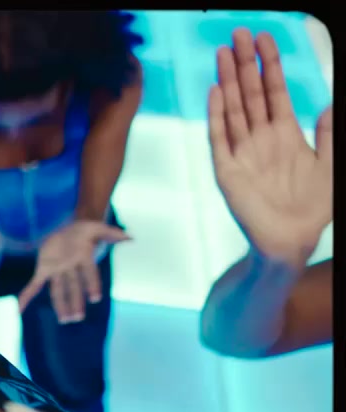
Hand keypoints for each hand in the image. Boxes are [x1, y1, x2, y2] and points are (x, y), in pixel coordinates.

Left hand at [18, 220, 129, 322]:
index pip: (89, 274)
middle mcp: (70, 269)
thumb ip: (112, 233)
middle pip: (73, 287)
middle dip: (75, 302)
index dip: (92, 285)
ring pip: (58, 291)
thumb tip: (131, 237)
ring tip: (64, 320)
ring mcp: (56, 271)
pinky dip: (27, 296)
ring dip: (60, 305)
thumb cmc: (85, 231)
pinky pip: (35, 285)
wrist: (69, 229)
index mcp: (83, 259)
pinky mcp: (44, 270)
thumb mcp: (97, 228)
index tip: (95, 298)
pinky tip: (19, 309)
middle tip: (77, 318)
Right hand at [209, 29, 331, 265]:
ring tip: (224, 53)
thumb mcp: (330, 165)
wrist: (290, 240)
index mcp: (285, 134)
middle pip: (251, 93)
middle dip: (245, 63)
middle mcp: (260, 139)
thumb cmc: (312, 208)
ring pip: (234, 108)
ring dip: (229, 80)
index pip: (275, 91)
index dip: (271, 65)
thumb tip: (331, 102)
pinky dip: (217, 115)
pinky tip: (217, 93)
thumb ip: (329, 134)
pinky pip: (220, 138)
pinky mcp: (227, 171)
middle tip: (239, 34)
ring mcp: (242, 153)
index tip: (266, 38)